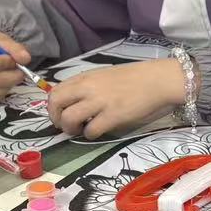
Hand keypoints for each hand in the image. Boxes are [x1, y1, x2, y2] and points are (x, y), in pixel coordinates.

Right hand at [0, 29, 30, 102]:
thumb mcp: (3, 39)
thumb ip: (15, 48)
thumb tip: (24, 59)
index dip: (4, 64)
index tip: (13, 61)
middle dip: (10, 77)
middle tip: (20, 72)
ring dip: (7, 87)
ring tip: (11, 78)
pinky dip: (1, 93)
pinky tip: (4, 85)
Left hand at [47, 59, 182, 139]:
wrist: (157, 80)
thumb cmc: (133, 78)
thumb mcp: (103, 76)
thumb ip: (86, 86)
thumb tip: (71, 102)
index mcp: (85, 77)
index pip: (56, 91)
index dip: (53, 107)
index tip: (61, 114)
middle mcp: (88, 88)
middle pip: (56, 103)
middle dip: (56, 118)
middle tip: (66, 125)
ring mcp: (100, 102)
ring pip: (69, 118)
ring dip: (71, 129)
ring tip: (81, 130)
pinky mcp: (113, 116)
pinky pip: (90, 130)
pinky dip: (90, 135)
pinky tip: (98, 131)